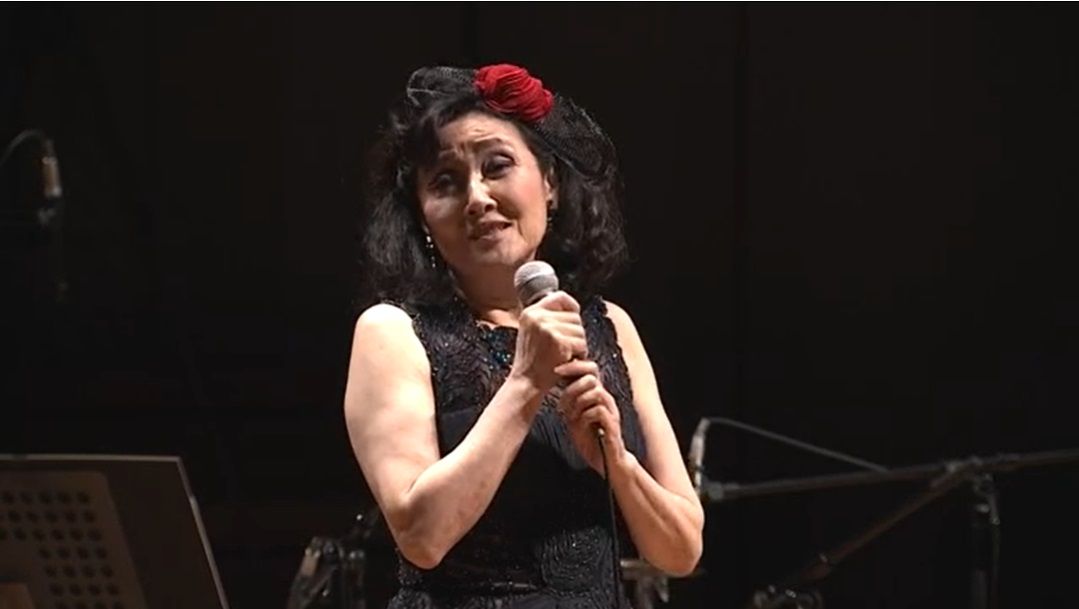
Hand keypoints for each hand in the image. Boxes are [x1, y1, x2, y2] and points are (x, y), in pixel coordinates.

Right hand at [510, 291, 586, 391]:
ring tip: (566, 355)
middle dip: (576, 333)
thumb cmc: (532, 362)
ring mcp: (547, 328)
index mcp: (530, 312)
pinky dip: (580, 354)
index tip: (576, 314)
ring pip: (580, 330)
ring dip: (579, 345)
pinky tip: (569, 361)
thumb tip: (570, 308)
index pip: (560, 297)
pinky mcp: (558, 341)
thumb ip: (545, 319)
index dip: (572, 305)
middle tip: (568, 348)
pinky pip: (581, 343)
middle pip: (574, 316)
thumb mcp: (531, 333)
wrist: (526, 382)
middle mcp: (537, 317)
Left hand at [554, 359, 624, 475]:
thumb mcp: (573, 418)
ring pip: (596, 391)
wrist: (606, 462)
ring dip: (578, 402)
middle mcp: (606, 400)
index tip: (555, 371)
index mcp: (597, 395)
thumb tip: (552, 385)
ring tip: (570, 416)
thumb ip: (568, 402)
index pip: (588, 369)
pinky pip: (599, 411)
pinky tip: (578, 425)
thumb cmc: (590, 439)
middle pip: (592, 376)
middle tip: (561, 403)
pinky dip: (584, 416)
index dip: (572, 366)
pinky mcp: (613, 425)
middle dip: (572, 387)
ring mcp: (611, 411)